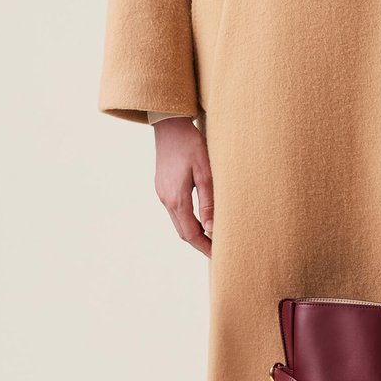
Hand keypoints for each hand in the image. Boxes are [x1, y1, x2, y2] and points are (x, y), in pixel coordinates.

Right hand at [153, 117, 213, 256]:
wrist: (169, 125)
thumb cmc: (191, 144)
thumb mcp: (206, 172)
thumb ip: (209, 202)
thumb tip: (213, 229)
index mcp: (176, 198)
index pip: (191, 233)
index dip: (205, 247)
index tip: (219, 255)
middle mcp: (166, 199)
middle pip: (183, 232)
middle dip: (200, 244)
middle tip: (218, 251)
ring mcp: (162, 194)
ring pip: (179, 223)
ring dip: (194, 233)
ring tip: (213, 238)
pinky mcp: (162, 187)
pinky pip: (175, 212)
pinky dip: (188, 221)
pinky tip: (201, 220)